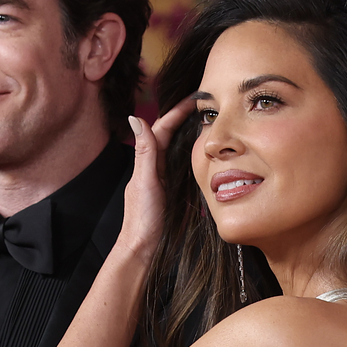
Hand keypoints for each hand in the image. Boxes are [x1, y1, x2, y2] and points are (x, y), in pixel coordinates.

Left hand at [117, 100, 194, 260]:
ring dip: (192, 135)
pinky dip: (195, 156)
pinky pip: (186, 167)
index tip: (194, 97)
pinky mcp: (175, 192)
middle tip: (207, 104)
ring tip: (210, 122)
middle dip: (186, 118)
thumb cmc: (142, 218)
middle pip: (172, 136)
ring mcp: (165, 179)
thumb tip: (136, 118)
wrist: (144, 249)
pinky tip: (207, 154)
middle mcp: (156, 167)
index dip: (177, 111)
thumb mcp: (145, 181)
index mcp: (147, 161)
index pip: (163, 128)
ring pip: (180, 150)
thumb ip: (144, 151)